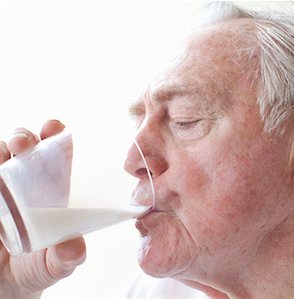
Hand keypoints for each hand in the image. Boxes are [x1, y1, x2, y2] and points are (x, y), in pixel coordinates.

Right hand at [0, 120, 85, 298]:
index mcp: (52, 191)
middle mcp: (25, 183)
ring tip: (2, 153)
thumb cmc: (34, 268)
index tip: (54, 128)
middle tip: (23, 144)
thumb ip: (65, 258)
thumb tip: (76, 248)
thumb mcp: (53, 265)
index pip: (57, 156)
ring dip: (0, 148)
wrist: (3, 285)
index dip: (56, 137)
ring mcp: (1, 187)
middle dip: (24, 137)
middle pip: (25, 148)